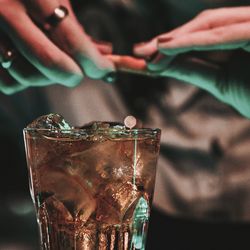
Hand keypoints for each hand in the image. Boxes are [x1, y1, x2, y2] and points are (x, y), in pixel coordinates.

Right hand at [0, 0, 114, 93]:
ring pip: (29, 76)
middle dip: (74, 75)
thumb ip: (76, 28)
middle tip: (80, 72)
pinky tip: (30, 65)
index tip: (106, 71)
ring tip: (52, 61)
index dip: (95, 64)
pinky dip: (25, 81)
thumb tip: (104, 55)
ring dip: (49, 77)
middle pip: (52, 64)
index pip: (73, 42)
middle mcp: (5, 12)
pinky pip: (9, 83)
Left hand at [111, 7, 249, 117]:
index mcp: (238, 40)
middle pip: (203, 27)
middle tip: (139, 52)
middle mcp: (247, 27)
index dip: (172, 46)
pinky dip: (194, 41)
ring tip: (149, 50)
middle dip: (170, 40)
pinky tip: (168, 47)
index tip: (146, 57)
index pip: (200, 39)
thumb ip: (196, 70)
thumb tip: (165, 65)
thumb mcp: (223, 83)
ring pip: (211, 25)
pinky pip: (224, 34)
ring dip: (177, 39)